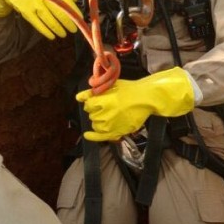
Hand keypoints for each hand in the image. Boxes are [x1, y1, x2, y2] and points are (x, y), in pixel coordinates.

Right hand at [0, 0, 81, 39]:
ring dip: (58, 29)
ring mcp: (34, 4)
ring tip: (64, 34)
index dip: (74, 11)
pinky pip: (38, 24)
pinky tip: (52, 36)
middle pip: (59, 11)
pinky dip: (46, 31)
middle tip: (74, 30)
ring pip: (50, 20)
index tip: (80, 19)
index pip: (66, 1)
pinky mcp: (26, 11)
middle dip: (68, 22)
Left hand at [76, 67, 196, 141]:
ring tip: (109, 115)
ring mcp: (110, 125)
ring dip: (98, 120)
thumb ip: (92, 92)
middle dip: (96, 110)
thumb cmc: (130, 90)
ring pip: (96, 124)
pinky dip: (93, 137)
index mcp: (103, 102)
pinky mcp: (116, 132)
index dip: (92, 102)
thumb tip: (78, 97)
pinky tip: (87, 135)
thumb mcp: (110, 86)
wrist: (145, 99)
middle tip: (108, 106)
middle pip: (91, 114)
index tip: (99, 100)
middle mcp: (105, 115)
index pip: (88, 104)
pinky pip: (100, 137)